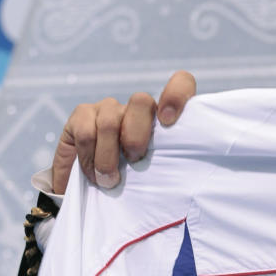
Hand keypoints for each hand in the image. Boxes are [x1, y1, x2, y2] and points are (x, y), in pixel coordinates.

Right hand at [50, 71, 196, 194]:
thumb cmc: (136, 184)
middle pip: (141, 101)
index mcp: (165, 116)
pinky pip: (85, 133)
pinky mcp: (82, 114)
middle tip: (134, 161)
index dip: (177, 95)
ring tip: (109, 181)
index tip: (168, 120)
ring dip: (108, 158)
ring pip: (109, 122)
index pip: (181, 83)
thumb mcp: (160, 174)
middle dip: (136, 137)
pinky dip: (89, 159)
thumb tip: (193, 170)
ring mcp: (108, 107)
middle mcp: (138, 106)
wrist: (93, 192)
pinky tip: (92, 175)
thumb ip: (173, 162)